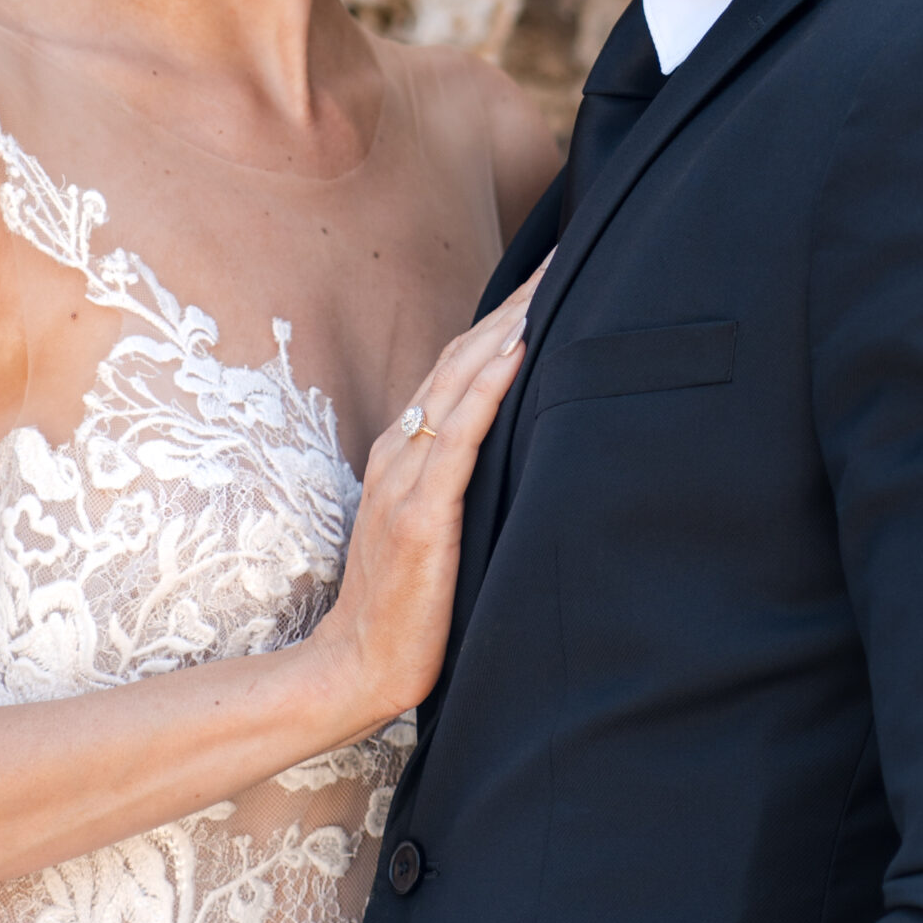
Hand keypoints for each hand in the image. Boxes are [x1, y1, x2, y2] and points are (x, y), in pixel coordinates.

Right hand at [310, 259, 550, 733]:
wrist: (359, 667)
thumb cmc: (410, 605)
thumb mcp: (437, 525)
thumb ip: (463, 480)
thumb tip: (520, 445)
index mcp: (407, 450)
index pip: (460, 364)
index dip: (504, 315)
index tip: (550, 275)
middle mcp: (403, 452)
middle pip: (461, 357)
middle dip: (514, 304)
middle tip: (564, 256)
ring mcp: (407, 480)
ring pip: (459, 383)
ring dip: (507, 329)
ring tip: (551, 285)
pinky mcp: (419, 516)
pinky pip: (457, 439)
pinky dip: (486, 389)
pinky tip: (517, 355)